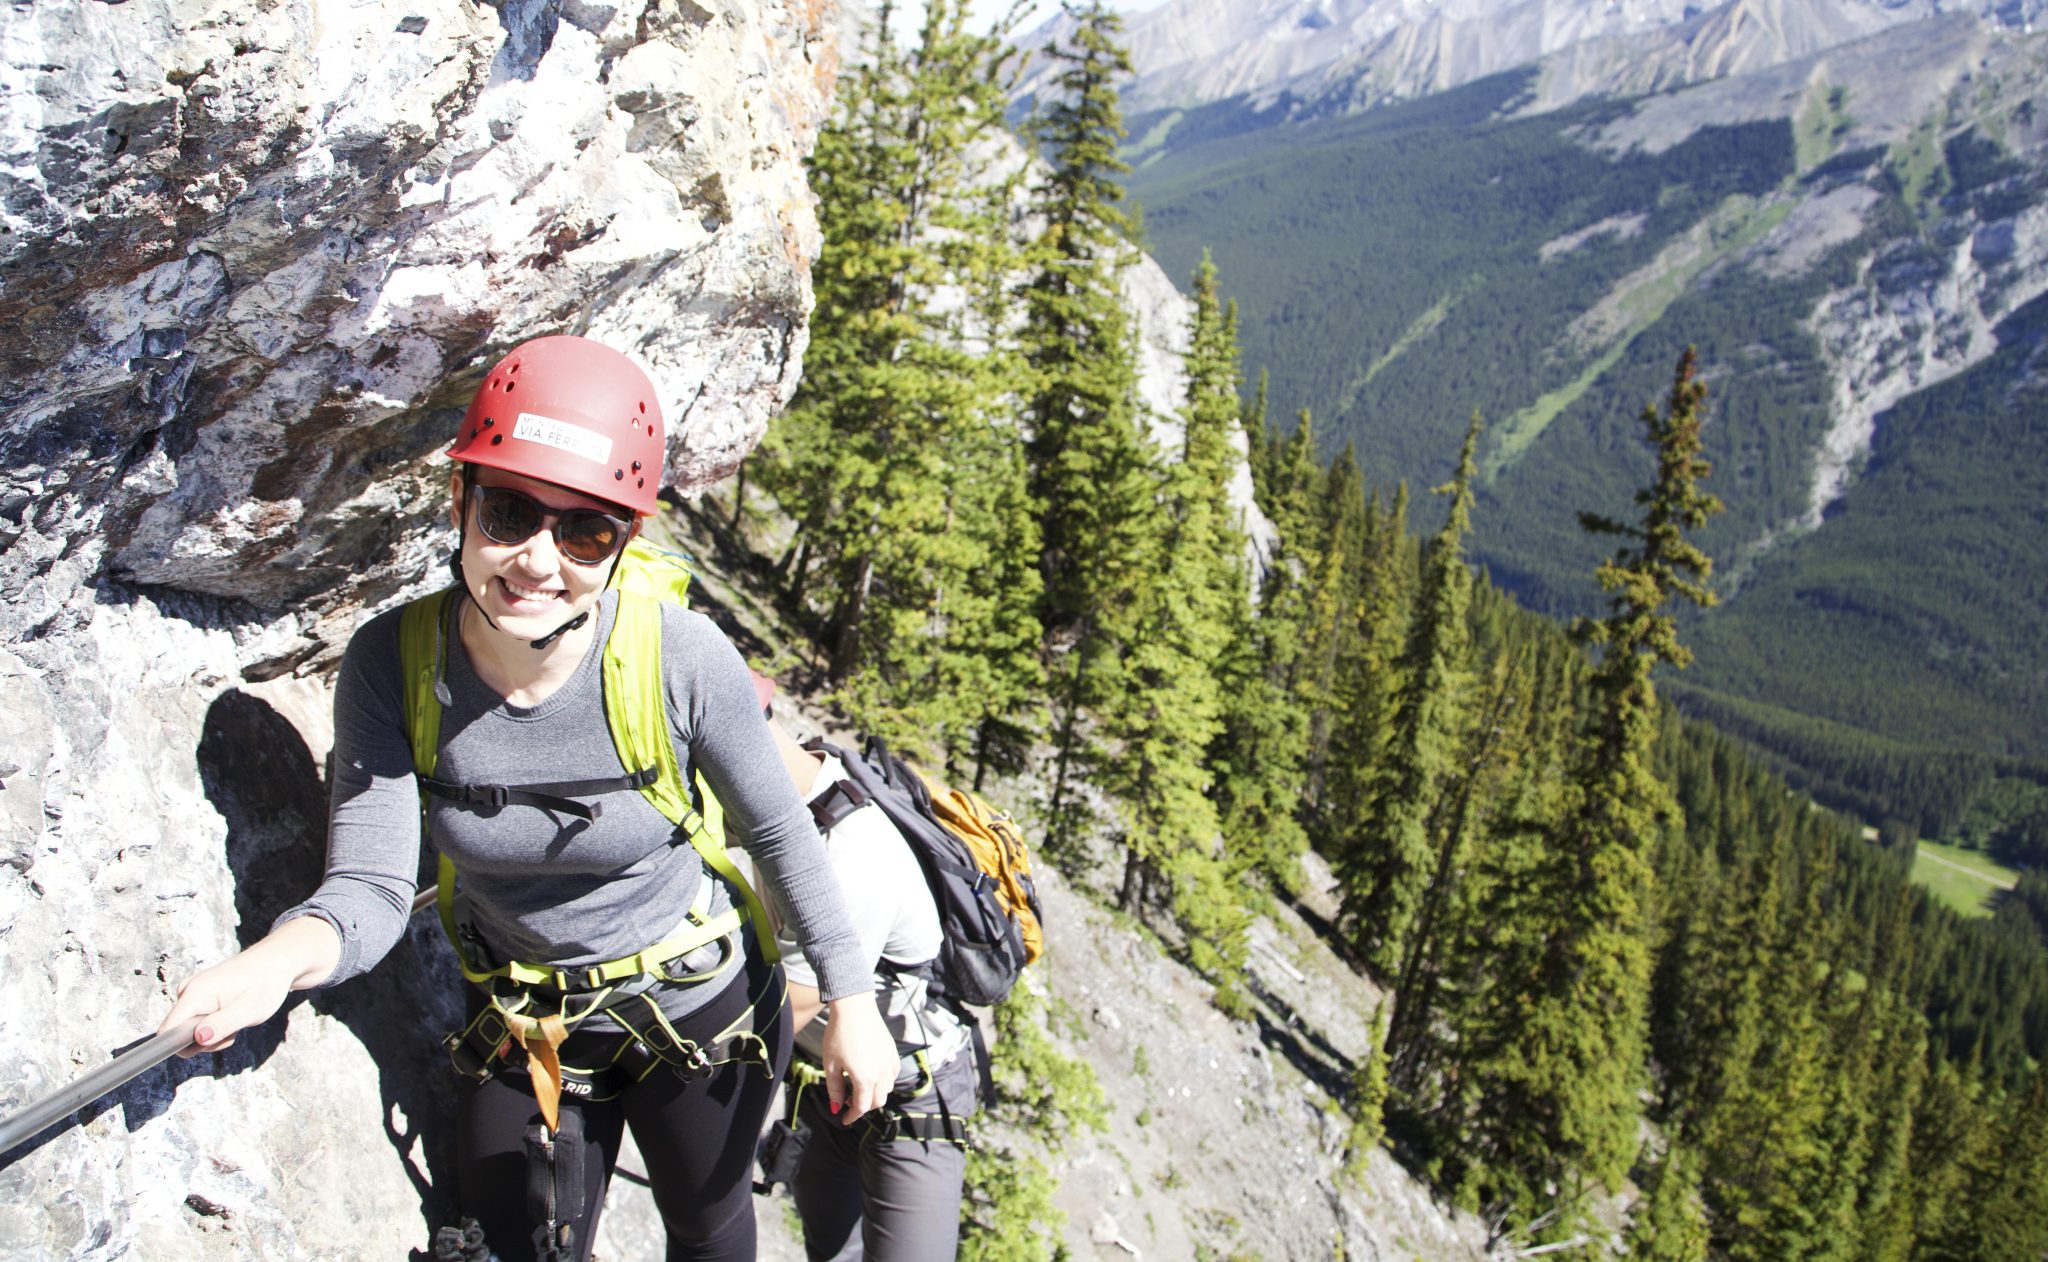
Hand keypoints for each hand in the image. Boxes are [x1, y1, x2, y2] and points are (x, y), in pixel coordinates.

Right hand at [158, 916, 339, 1055]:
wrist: (276, 962)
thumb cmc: (266, 984)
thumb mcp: (249, 1009)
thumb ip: (222, 1024)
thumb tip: (199, 1038)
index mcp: (195, 993)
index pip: (167, 1031)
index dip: (180, 1045)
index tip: (208, 1043)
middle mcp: (187, 991)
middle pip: (179, 1034)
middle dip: (206, 1040)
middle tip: (233, 1028)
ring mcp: (191, 992)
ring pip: (190, 1029)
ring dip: (213, 1033)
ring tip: (236, 1018)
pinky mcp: (197, 995)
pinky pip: (197, 1021)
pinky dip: (215, 1024)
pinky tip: (232, 1014)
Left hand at [817, 991, 895, 1124]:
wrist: (854, 1008)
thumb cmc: (839, 1035)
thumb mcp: (831, 1064)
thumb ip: (834, 1089)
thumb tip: (835, 1107)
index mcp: (865, 1079)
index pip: (861, 1107)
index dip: (852, 1116)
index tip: (843, 1120)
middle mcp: (881, 1073)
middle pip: (878, 1102)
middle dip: (863, 1107)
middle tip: (848, 1102)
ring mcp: (889, 1062)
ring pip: (887, 1089)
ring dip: (874, 1094)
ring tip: (859, 1087)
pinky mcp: (892, 1052)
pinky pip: (893, 1074)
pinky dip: (884, 1081)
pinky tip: (872, 1074)